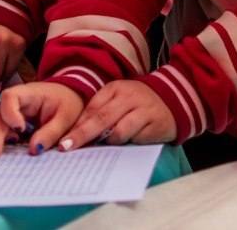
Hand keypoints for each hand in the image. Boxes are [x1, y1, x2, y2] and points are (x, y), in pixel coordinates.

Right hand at [0, 81, 84, 157]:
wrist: (70, 98)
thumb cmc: (68, 103)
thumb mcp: (66, 118)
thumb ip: (51, 133)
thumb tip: (34, 150)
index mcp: (29, 94)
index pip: (9, 97)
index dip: (9, 113)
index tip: (20, 130)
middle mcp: (14, 103)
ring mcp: (10, 114)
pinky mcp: (10, 125)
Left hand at [60, 79, 175, 147]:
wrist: (173, 99)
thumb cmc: (137, 103)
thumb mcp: (117, 100)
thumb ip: (99, 111)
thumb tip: (76, 132)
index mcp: (115, 89)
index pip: (91, 108)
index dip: (77, 125)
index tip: (63, 140)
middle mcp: (128, 97)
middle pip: (101, 118)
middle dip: (82, 135)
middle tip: (68, 147)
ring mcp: (143, 110)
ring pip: (119, 131)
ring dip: (109, 141)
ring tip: (107, 144)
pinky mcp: (156, 124)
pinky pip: (137, 139)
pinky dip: (129, 143)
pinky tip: (128, 143)